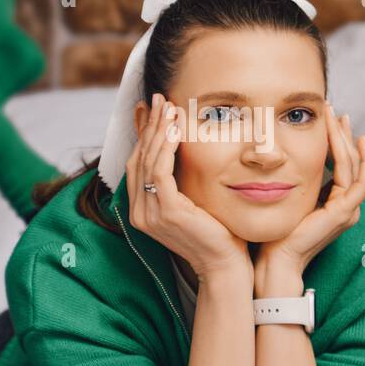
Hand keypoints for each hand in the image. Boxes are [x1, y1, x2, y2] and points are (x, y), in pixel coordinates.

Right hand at [126, 93, 251, 281]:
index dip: (145, 134)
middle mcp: (140, 212)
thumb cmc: (217, 234)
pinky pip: (160, 172)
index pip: (138, 163)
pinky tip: (176, 130)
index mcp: (143, 210)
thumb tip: (182, 153)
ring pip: (148, 161)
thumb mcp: (194, 202)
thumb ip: (182, 182)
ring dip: (158, 131)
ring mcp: (150, 214)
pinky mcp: (166, 213)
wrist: (226, 266)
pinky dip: (166, 148)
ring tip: (169, 107)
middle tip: (161, 99)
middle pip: (139, 158)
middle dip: (150, 126)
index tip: (154, 109)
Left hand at [255, 102, 364, 290]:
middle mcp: (346, 206)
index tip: (329, 118)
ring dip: (348, 140)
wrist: (275, 260)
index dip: (337, 140)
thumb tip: (280, 155)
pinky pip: (361, 181)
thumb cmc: (275, 232)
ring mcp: (348, 210)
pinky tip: (355, 140)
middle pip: (352, 162)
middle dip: (344, 134)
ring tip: (339, 118)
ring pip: (356, 167)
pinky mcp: (344, 213)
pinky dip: (361, 160)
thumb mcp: (288, 197)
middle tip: (335, 110)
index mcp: (334, 204)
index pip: (342, 165)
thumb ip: (295, 180)